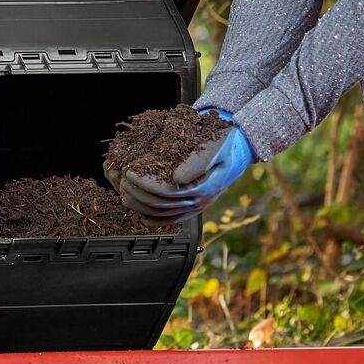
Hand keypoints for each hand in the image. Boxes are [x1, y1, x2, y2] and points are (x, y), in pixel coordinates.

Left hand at [119, 117, 255, 224]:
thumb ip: (196, 163)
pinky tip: (143, 216)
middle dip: (138, 195)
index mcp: (205, 186)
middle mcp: (201, 201)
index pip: (167, 192)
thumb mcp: (215, 147)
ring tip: (126, 195)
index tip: (130, 173)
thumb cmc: (227, 144)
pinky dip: (156, 219)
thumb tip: (176, 179)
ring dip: (142, 207)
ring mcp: (198, 206)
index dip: (145, 185)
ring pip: (164, 214)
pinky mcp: (195, 207)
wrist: (241, 148)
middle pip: (162, 204)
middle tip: (122, 183)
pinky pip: (173, 219)